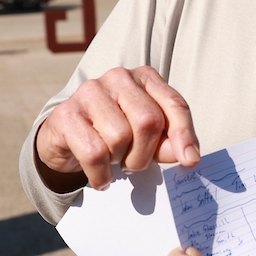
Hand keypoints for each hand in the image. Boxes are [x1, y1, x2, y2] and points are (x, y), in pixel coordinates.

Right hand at [34, 66, 199, 191]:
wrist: (64, 139)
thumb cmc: (113, 134)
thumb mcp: (146, 137)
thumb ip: (168, 143)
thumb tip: (187, 156)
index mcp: (145, 78)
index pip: (174, 104)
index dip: (185, 134)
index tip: (190, 161)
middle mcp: (118, 78)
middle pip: (148, 121)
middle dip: (145, 154)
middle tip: (134, 164)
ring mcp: (90, 92)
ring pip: (120, 137)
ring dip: (119, 161)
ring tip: (112, 160)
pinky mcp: (66, 114)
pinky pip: (94, 153)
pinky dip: (101, 174)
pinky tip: (100, 177)